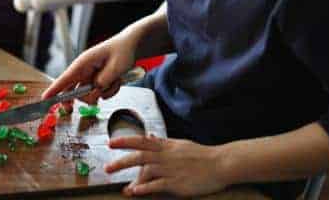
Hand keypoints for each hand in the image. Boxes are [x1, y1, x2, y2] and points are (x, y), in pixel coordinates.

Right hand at [42, 31, 138, 106]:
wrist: (132, 46)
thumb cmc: (122, 51)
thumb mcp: (115, 67)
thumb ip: (103, 81)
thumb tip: (95, 91)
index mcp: (83, 63)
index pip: (65, 78)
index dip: (54, 90)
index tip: (44, 100)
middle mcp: (84, 70)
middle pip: (72, 91)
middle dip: (79, 99)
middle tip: (78, 108)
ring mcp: (90, 75)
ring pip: (89, 94)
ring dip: (103, 93)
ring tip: (115, 82)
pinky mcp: (98, 80)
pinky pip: (100, 93)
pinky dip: (109, 91)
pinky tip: (117, 81)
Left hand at [106, 135, 228, 196]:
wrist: (221, 164)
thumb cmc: (201, 155)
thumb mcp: (180, 144)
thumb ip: (162, 142)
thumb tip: (147, 137)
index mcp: (167, 145)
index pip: (141, 141)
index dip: (125, 141)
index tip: (111, 143)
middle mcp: (166, 156)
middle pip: (140, 156)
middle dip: (122, 162)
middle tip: (107, 168)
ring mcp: (171, 169)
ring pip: (147, 172)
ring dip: (132, 179)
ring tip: (122, 187)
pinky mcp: (177, 183)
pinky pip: (158, 185)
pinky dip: (145, 188)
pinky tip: (136, 191)